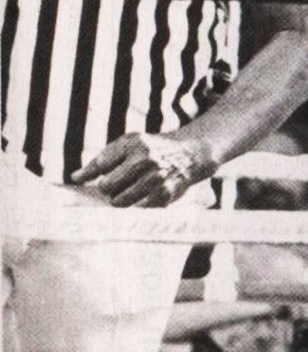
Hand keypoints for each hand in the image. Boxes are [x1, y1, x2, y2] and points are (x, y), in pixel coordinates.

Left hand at [71, 131, 215, 206]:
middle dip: (108, 189)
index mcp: (132, 143)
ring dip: (120, 200)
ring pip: (119, 201)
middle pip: (106, 186)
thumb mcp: (126, 146)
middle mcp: (145, 158)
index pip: (100, 165)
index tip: (93, 178)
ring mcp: (156, 176)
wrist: (190, 154)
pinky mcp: (166, 192)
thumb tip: (74, 178)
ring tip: (128, 192)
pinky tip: (143, 197)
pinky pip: (137, 208)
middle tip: (118, 185)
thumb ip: (99, 161)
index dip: (94, 174)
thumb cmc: (150, 150)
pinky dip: (137, 206)